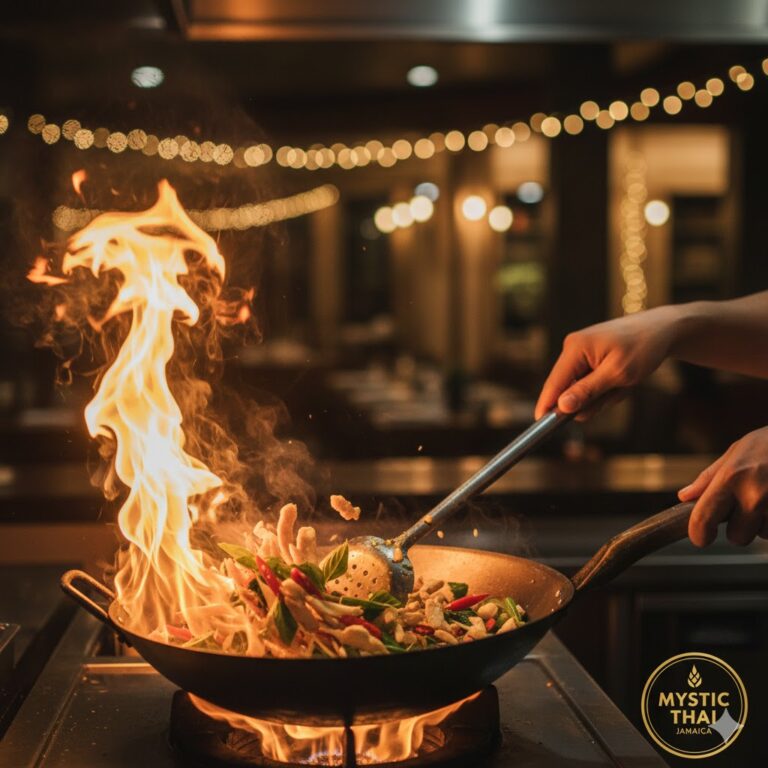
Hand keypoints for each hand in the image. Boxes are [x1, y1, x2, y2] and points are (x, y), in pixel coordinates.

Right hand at [535, 307, 678, 419]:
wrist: (664, 329)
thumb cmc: (643, 348)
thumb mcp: (617, 374)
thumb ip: (587, 391)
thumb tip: (561, 406)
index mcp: (575, 348)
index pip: (554, 382)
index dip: (547, 404)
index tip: (540, 424)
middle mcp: (574, 348)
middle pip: (570, 389)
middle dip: (594, 399)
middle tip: (617, 392)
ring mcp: (583, 353)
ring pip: (584, 389)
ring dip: (606, 394)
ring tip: (626, 382)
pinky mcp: (592, 357)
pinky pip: (593, 383)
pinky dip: (609, 387)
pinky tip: (625, 380)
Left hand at [679, 427, 767, 546]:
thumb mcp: (737, 451)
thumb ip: (709, 478)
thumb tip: (685, 497)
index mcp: (732, 478)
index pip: (704, 518)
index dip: (699, 534)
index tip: (701, 538)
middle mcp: (755, 496)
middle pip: (737, 537)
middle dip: (740, 527)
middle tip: (747, 506)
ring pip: (762, 535)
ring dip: (764, 524)